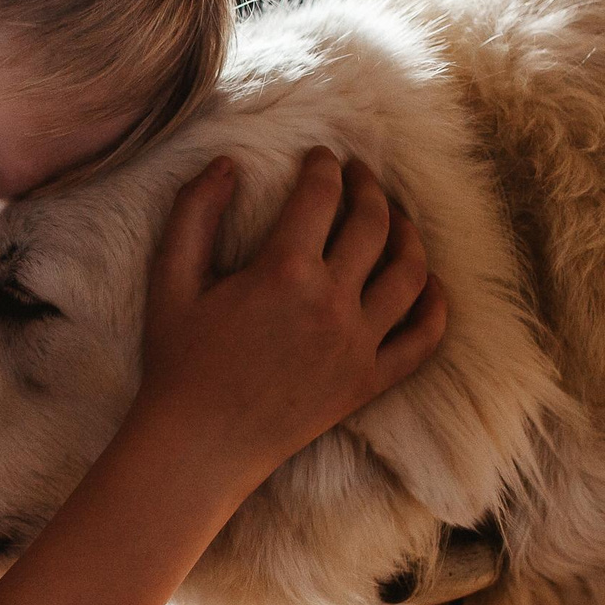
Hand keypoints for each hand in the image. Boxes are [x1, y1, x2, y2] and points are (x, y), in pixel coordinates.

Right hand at [135, 149, 446, 479]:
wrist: (199, 446)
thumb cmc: (179, 363)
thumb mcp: (169, 280)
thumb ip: (193, 213)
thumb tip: (226, 163)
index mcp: (283, 271)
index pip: (321, 196)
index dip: (324, 167)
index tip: (322, 157)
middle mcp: (331, 303)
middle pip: (373, 225)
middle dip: (369, 188)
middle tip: (360, 175)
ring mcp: (357, 346)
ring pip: (409, 274)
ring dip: (408, 235)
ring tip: (395, 219)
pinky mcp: (368, 383)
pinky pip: (422, 340)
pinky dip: (434, 307)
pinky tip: (427, 285)